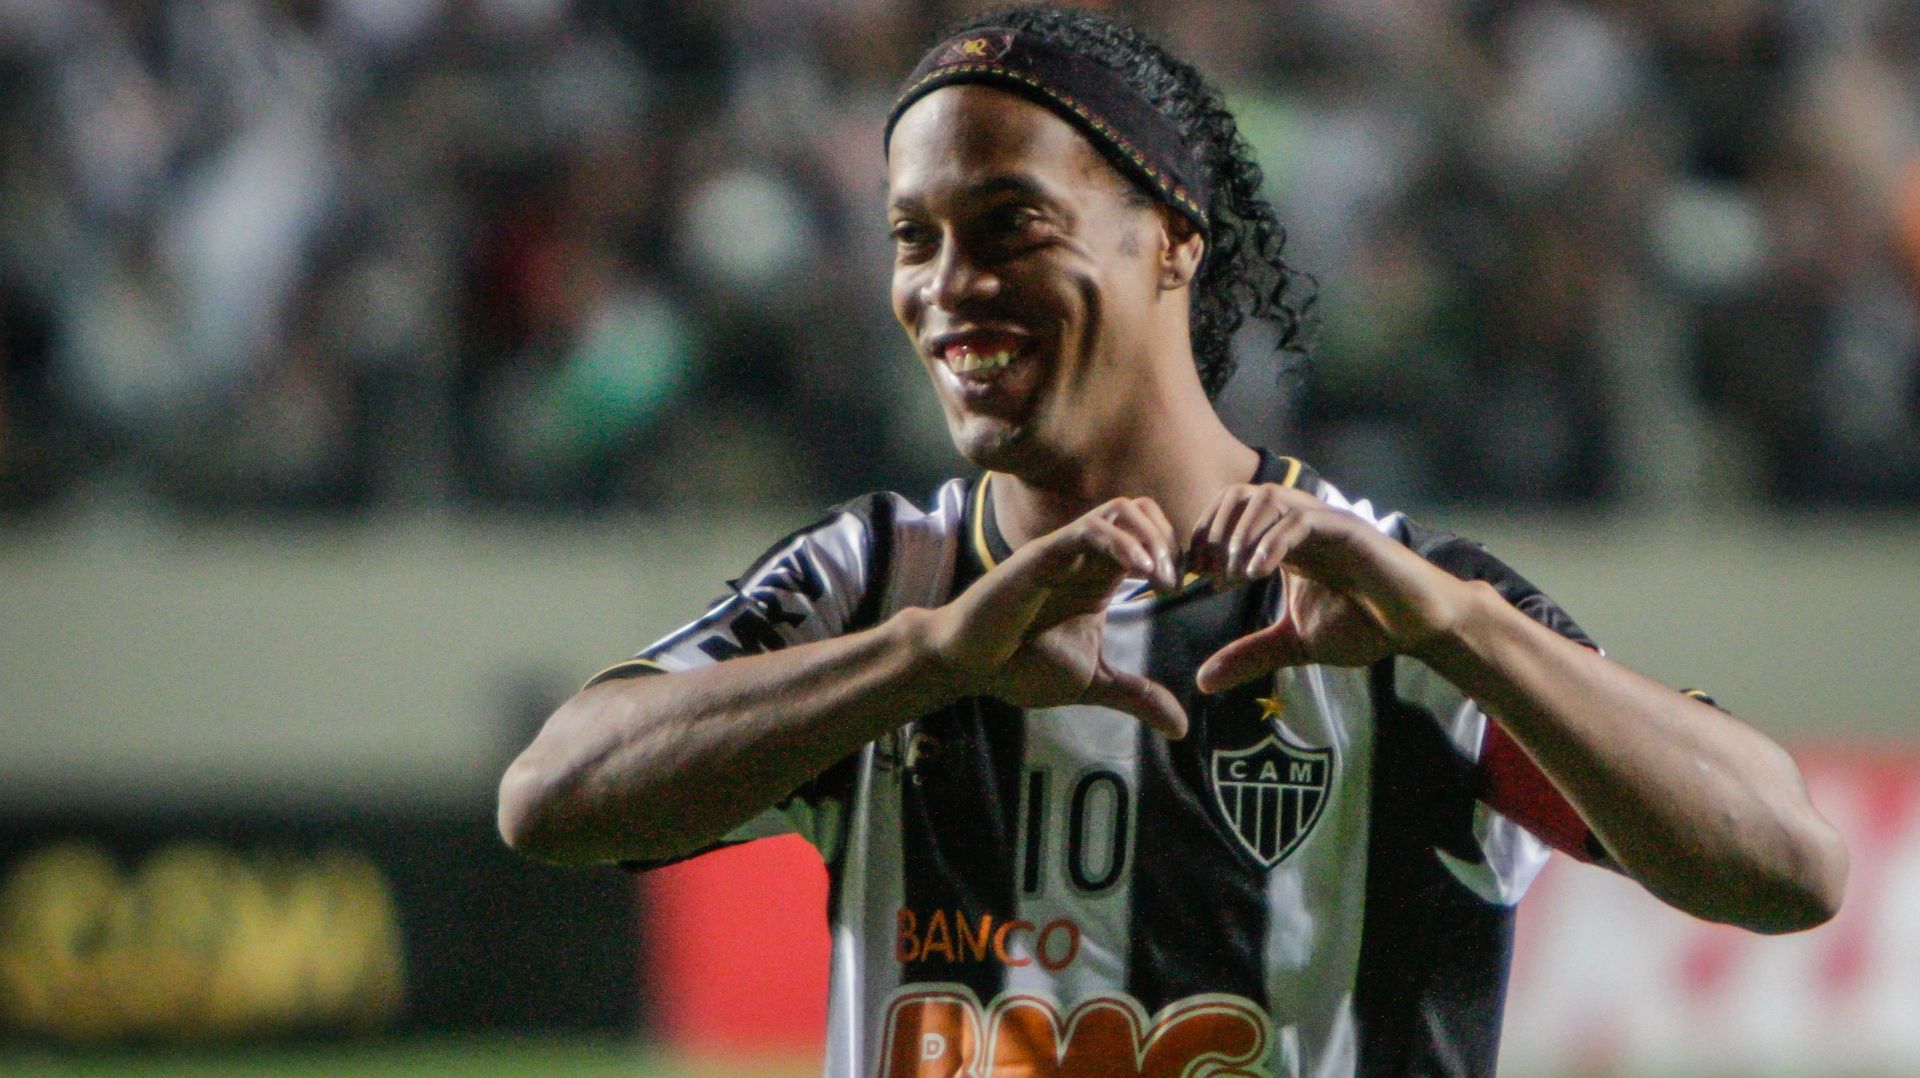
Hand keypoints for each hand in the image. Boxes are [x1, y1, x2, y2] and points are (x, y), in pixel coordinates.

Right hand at [920, 497, 1188, 737]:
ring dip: (1154, 538)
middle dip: (1172, 539)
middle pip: (1144, 510)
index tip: (1190, 589)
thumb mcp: (1092, 682)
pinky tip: (1141, 573)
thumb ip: (1136, 696)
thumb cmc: (1019, 665)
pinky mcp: (1043, 555)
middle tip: (1178, 582)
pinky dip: (1123, 544)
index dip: (1178, 553)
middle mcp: (1087, 556)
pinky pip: (1090, 530)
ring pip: (1123, 510)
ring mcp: (1065, 551)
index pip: (1151, 535)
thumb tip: (1180, 728)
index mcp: (1100, 576)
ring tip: (1162, 579)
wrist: (968, 666)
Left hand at [1187, 483, 1475, 692]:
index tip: (1193, 578)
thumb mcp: (1294, 644)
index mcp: (1283, 541)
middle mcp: (1301, 523)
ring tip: (1231, 576)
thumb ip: (1250, 655)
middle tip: (1207, 575)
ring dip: (1240, 534)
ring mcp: (1325, 521)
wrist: (1417, 628)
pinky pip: (1300, 519)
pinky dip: (1271, 541)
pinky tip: (1256, 572)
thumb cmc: (1364, 626)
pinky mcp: (1348, 529)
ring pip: (1268, 498)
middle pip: (1239, 496)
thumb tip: (1203, 681)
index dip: (1204, 540)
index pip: (1228, 515)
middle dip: (1214, 532)